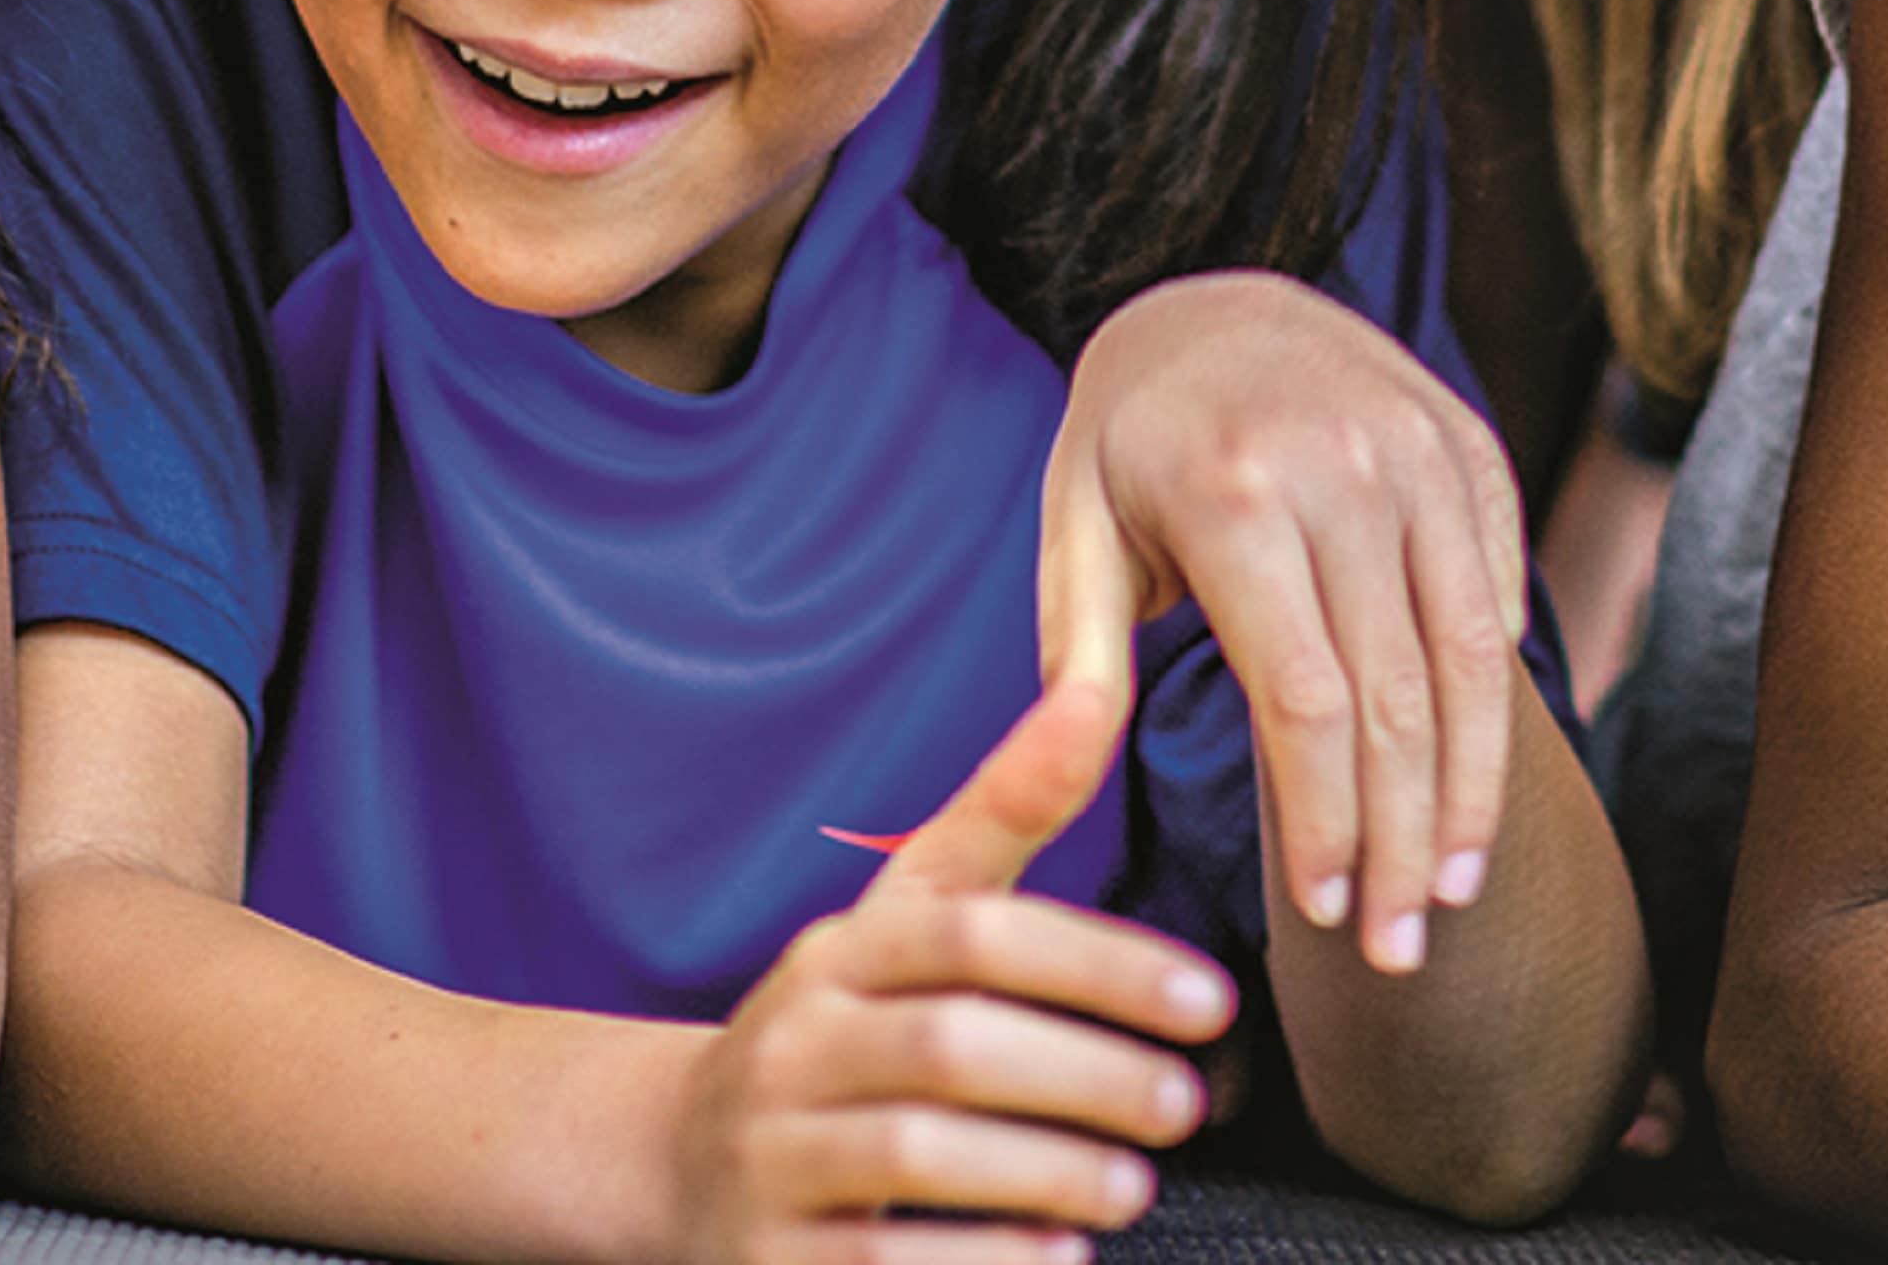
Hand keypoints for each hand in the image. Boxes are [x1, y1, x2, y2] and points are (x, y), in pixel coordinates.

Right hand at [666, 668, 1232, 1264]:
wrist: (675, 1163)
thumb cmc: (841, 1033)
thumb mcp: (905, 923)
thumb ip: (1005, 817)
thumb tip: (1100, 681)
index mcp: (842, 954)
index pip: (973, 931)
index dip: (1099, 962)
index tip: (1212, 1002)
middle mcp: (794, 1042)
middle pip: (948, 1045)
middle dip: (1086, 1074)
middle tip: (1187, 1105)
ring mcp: (769, 1154)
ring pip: (912, 1154)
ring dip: (1044, 1171)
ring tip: (1134, 1187)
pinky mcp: (765, 1258)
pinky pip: (875, 1263)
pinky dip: (977, 1262)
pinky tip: (1057, 1259)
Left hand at [1042, 273, 1519, 969]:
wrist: (1216, 296)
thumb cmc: (1125, 441)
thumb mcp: (1071, 523)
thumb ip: (1077, 647)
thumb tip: (1062, 768)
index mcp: (1234, 492)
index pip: (1304, 699)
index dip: (1322, 822)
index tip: (1319, 915)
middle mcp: (1344, 468)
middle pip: (1399, 700)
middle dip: (1402, 845)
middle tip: (1397, 952)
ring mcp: (1421, 453)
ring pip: (1474, 661)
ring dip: (1470, 796)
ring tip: (1452, 895)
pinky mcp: (1471, 452)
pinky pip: (1500, 598)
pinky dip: (1496, 706)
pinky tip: (1473, 791)